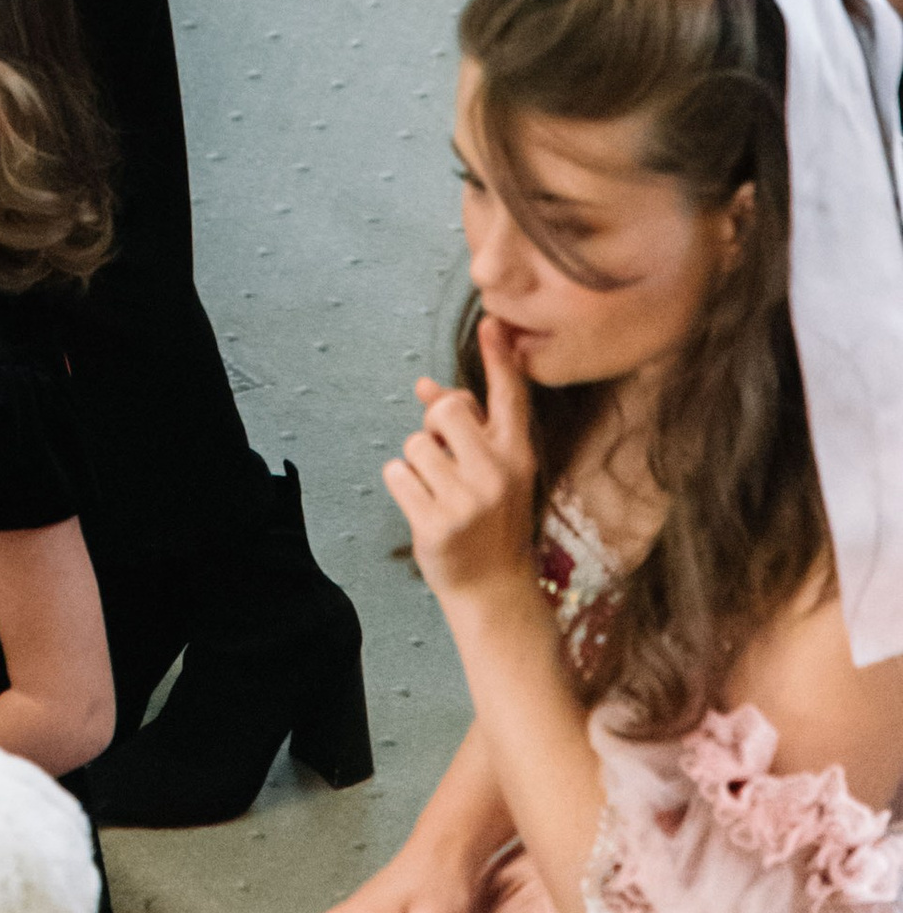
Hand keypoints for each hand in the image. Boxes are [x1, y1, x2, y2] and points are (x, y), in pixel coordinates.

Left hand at [385, 319, 536, 605]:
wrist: (494, 590)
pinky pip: (395, 473)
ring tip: (440, 493)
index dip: (499, 358)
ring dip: (417, 464)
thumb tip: (423, 384)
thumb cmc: (491, 518)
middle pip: (444, 410)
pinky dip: (402, 486)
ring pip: (414, 443)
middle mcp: (498, 473)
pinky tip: (424, 509)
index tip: (492, 322)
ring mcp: (468, 500)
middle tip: (446, 460)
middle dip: (434, 427)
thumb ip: (465, 426)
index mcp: (518, 454)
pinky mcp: (436, 523)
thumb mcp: (492, 469)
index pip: (510, 397)